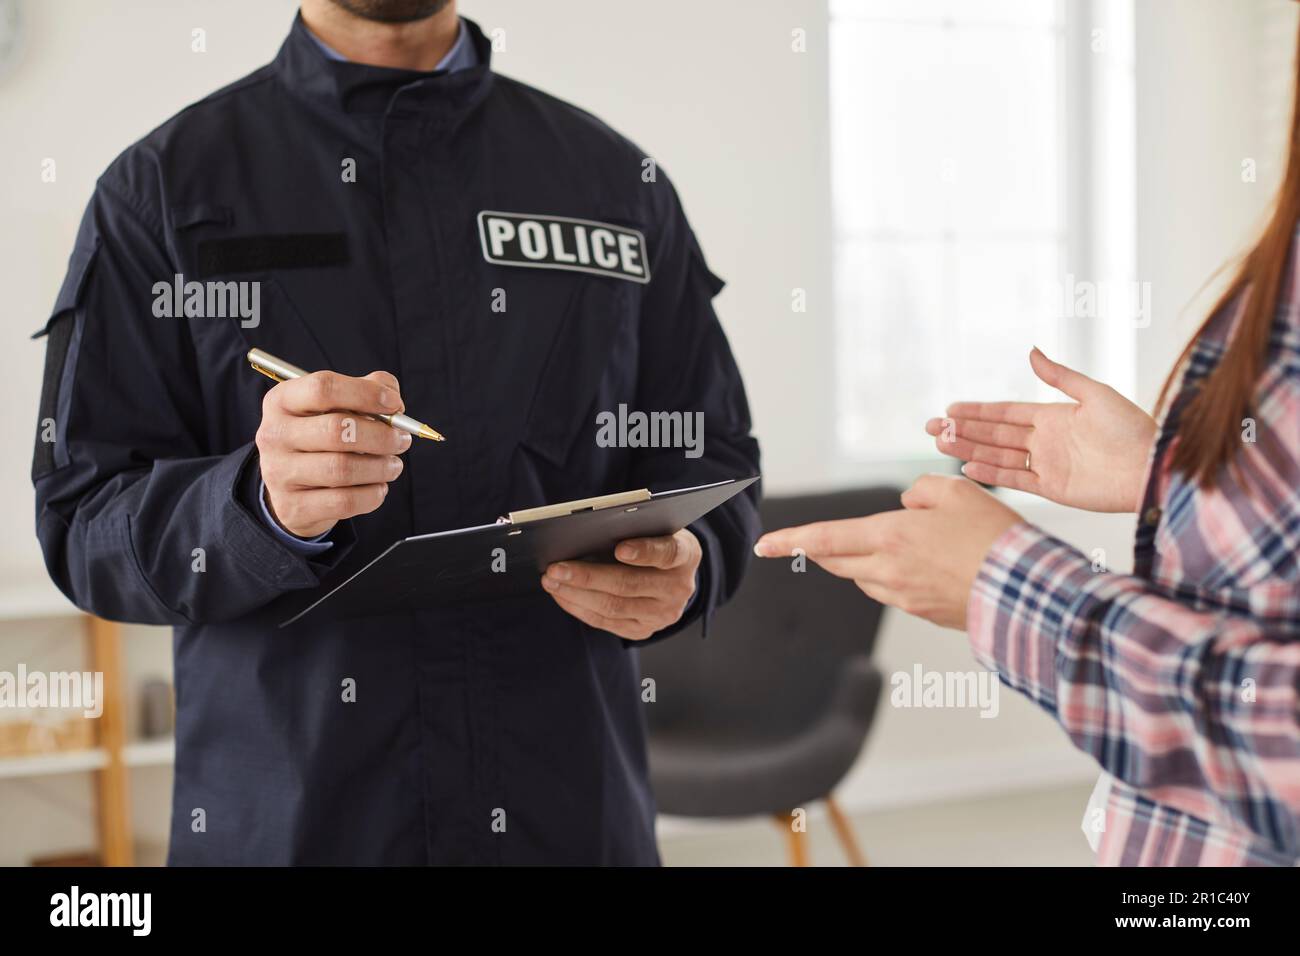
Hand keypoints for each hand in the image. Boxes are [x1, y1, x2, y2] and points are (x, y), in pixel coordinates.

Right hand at [256, 370, 410, 537]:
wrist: (291, 488)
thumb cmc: (321, 438)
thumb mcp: (335, 407)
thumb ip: (367, 390)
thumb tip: (395, 404)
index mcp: (282, 400)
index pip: (323, 388)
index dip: (366, 393)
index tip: (395, 404)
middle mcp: (274, 434)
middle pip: (337, 430)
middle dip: (381, 436)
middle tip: (402, 440)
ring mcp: (279, 473)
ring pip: (343, 469)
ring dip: (380, 467)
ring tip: (393, 465)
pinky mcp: (293, 507)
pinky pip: (344, 501)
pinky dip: (372, 494)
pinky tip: (379, 487)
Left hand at [541, 529, 701, 640]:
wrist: (672, 574)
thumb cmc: (654, 540)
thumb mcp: (654, 528)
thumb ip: (631, 529)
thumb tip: (582, 537)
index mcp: (685, 554)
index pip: (667, 552)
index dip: (644, 551)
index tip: (620, 548)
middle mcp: (678, 588)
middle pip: (629, 584)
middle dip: (588, 576)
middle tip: (556, 567)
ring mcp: (663, 614)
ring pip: (614, 606)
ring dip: (576, 594)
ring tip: (551, 581)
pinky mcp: (644, 630)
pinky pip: (606, 622)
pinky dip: (579, 607)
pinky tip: (561, 595)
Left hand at [753, 475, 1021, 629]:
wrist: (1026, 591)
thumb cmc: (994, 537)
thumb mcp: (957, 491)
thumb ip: (921, 491)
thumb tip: (906, 504)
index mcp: (889, 537)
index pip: (824, 538)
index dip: (790, 541)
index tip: (764, 546)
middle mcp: (888, 571)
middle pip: (837, 560)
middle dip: (826, 547)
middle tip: (825, 537)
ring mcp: (903, 597)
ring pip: (864, 577)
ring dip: (866, 560)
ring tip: (908, 543)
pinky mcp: (921, 613)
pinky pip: (892, 592)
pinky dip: (895, 576)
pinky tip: (928, 565)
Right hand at [925, 348, 1156, 512]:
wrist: (1152, 467)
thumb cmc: (1132, 429)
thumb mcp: (1095, 394)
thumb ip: (1060, 377)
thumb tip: (1031, 351)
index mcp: (1053, 416)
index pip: (1005, 413)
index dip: (977, 411)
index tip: (950, 409)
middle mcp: (1045, 440)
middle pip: (994, 435)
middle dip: (962, 430)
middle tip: (931, 428)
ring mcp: (1046, 465)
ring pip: (997, 456)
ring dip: (968, 451)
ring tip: (940, 445)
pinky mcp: (1052, 488)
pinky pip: (1015, 479)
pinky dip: (992, 474)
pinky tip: (969, 468)